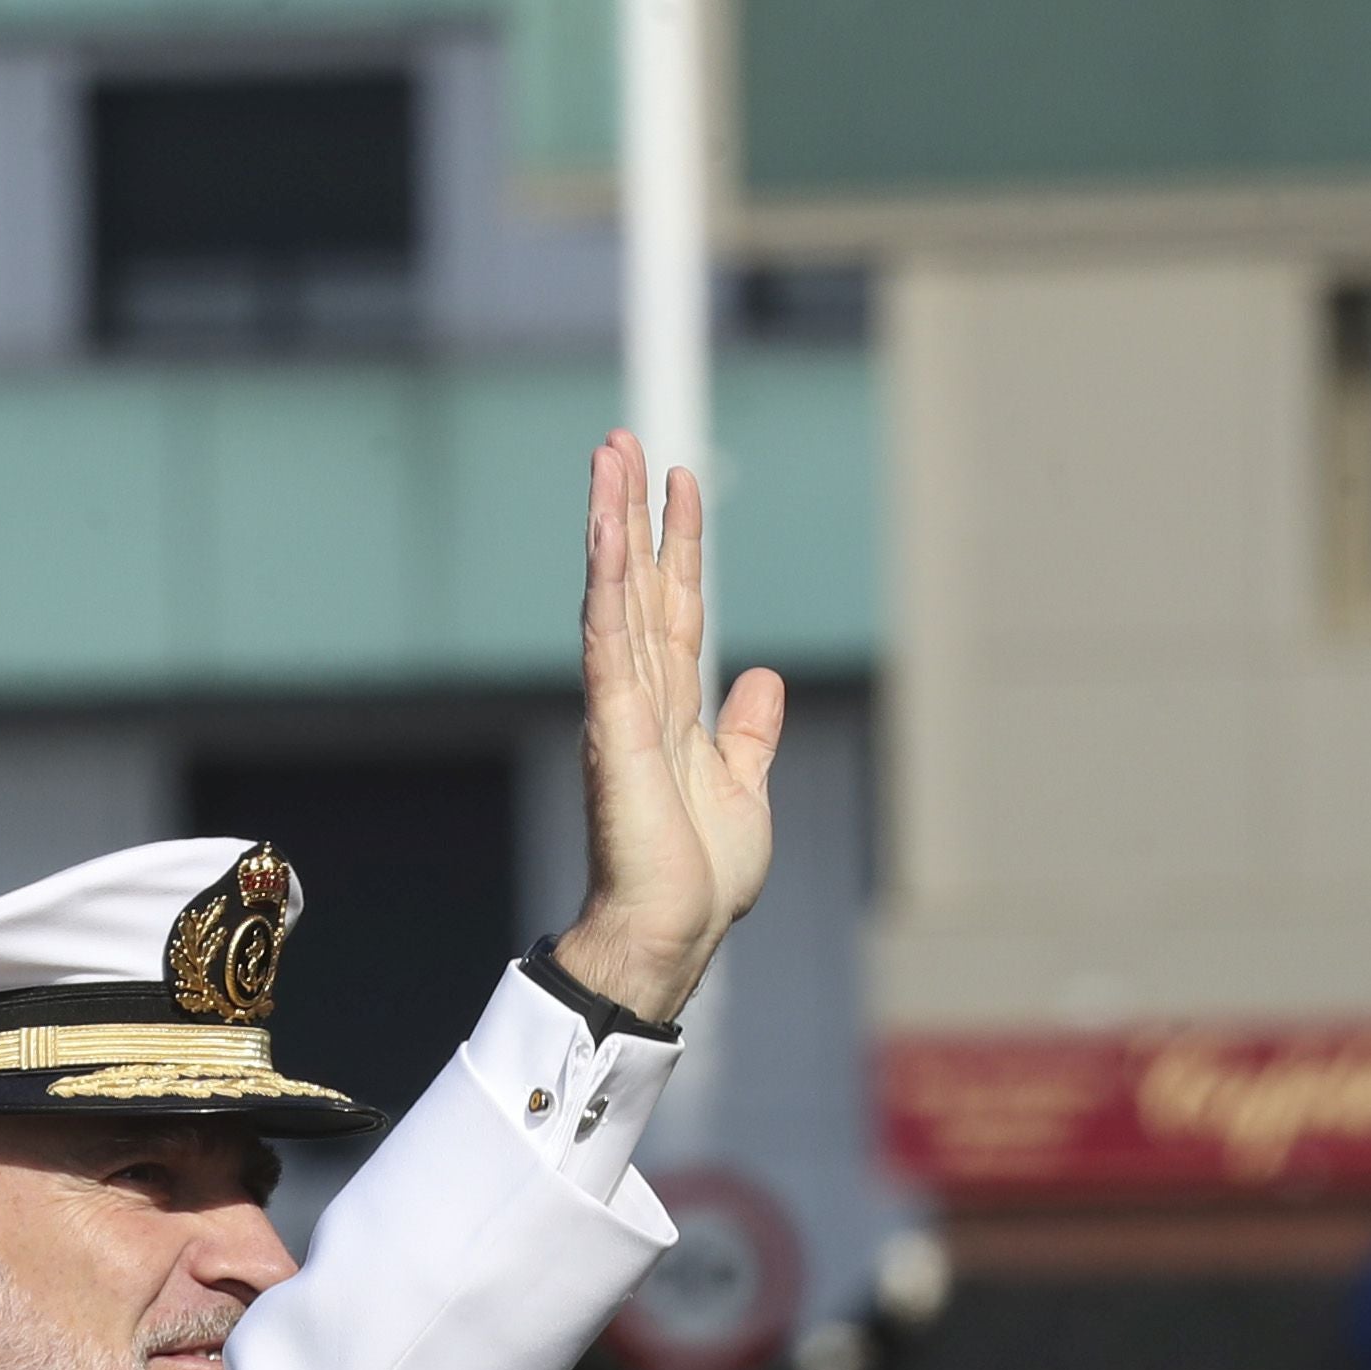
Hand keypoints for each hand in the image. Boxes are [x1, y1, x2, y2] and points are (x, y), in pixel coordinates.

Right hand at [549, 431, 788, 1025]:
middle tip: (621, 439)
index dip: (680, 543)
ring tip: (609, 457)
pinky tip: (608, 531)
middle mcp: (641, 697)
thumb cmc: (699, 878)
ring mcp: (622, 707)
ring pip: (615, 596)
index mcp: (673, 710)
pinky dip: (608, 582)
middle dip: (632, 511)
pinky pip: (609, 641)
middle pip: (638, 583)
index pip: (676, 606)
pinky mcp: (614, 727)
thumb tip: (762, 680)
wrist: (672, 930)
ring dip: (611, 524)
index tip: (680, 480)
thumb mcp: (745, 787)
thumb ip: (749, 732)